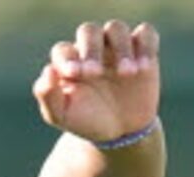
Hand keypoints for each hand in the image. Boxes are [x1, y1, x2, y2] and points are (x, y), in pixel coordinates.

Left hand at [35, 19, 160, 144]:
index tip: (74, 74)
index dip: (67, 59)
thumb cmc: (86, 120)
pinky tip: (143, 69)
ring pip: (116, 28)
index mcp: (69, 61)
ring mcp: (116, 47)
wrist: (120, 131)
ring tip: (127, 74)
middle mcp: (91, 48)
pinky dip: (145, 46)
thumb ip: (47, 95)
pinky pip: (145, 34)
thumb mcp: (61, 115)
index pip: (62, 50)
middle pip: (88, 31)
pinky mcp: (142, 49)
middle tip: (95, 73)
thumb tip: (48, 71)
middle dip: (90, 49)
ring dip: (121, 48)